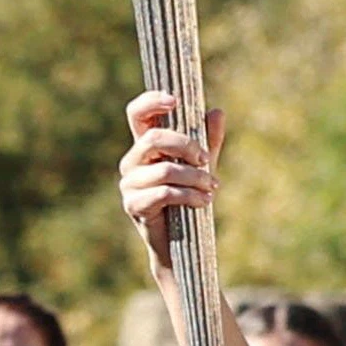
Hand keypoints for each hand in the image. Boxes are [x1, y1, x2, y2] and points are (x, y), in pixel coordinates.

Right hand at [115, 91, 226, 270]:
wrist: (181, 244)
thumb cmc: (189, 200)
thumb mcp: (203, 167)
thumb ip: (209, 141)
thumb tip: (216, 111)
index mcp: (145, 146)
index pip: (137, 113)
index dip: (151, 101)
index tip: (175, 100)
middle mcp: (132, 161)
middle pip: (154, 138)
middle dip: (187, 146)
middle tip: (206, 159)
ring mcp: (130, 184)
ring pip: (165, 169)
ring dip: (196, 177)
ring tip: (213, 187)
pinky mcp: (134, 205)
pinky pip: (164, 192)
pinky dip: (190, 195)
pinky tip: (203, 202)